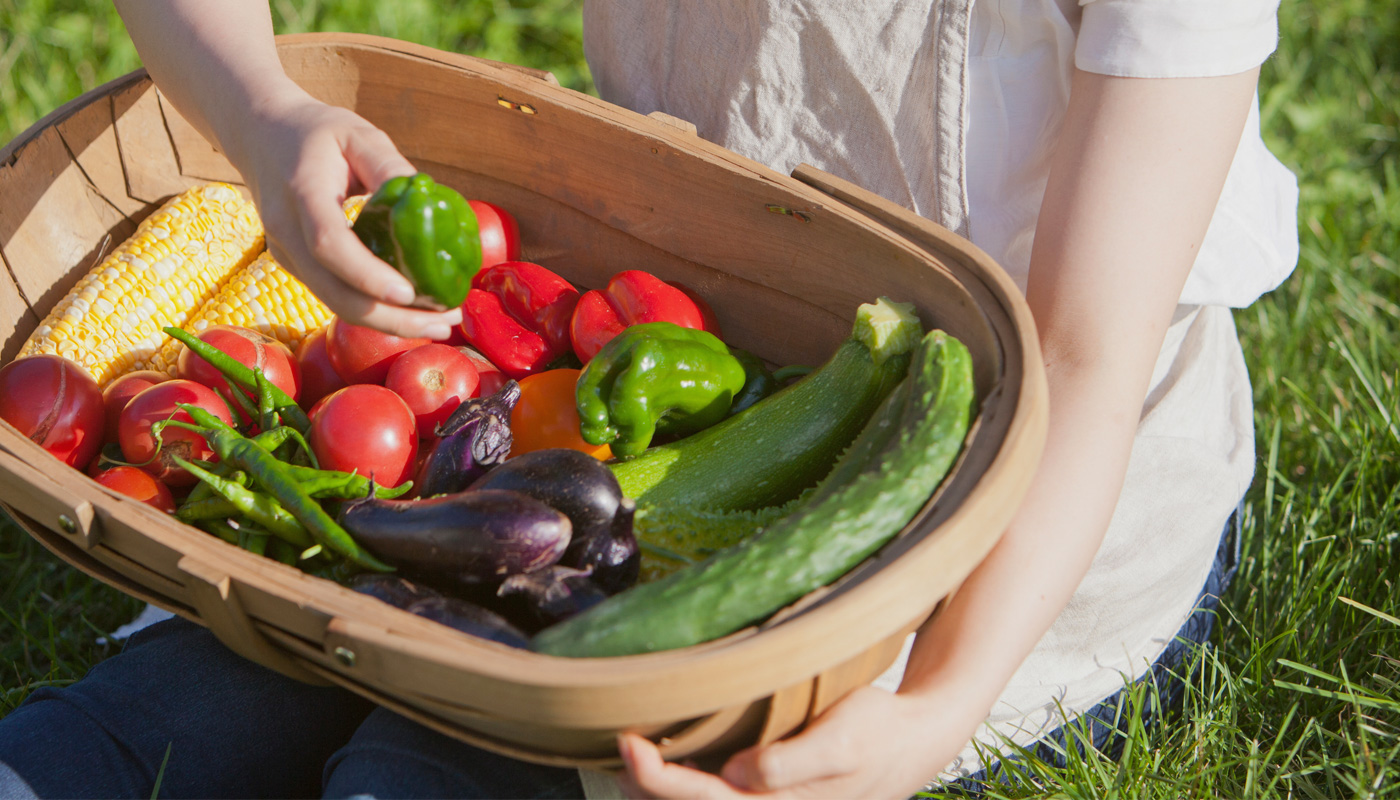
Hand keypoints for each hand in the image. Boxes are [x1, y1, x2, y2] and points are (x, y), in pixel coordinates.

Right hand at [225, 87, 461, 338]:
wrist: (260, 134)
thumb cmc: (316, 132)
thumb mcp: (358, 134)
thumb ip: (390, 166)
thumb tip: (431, 204)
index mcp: (302, 192)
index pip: (329, 244)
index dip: (367, 275)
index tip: (409, 294)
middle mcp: (287, 231)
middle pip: (335, 293)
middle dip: (391, 319)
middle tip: (445, 323)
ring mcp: (286, 253)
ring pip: (336, 303)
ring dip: (388, 323)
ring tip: (439, 323)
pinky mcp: (295, 265)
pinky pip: (335, 296)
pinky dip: (374, 310)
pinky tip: (412, 311)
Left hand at [617, 685, 979, 798]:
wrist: (915, 740)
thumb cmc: (879, 731)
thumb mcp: (844, 737)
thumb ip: (792, 762)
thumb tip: (740, 773)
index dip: (656, 778)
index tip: (630, 742)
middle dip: (645, 786)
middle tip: (619, 744)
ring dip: (659, 788)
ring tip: (631, 756)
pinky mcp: (768, 795)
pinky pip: (715, 797)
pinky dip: (684, 784)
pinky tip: (668, 762)